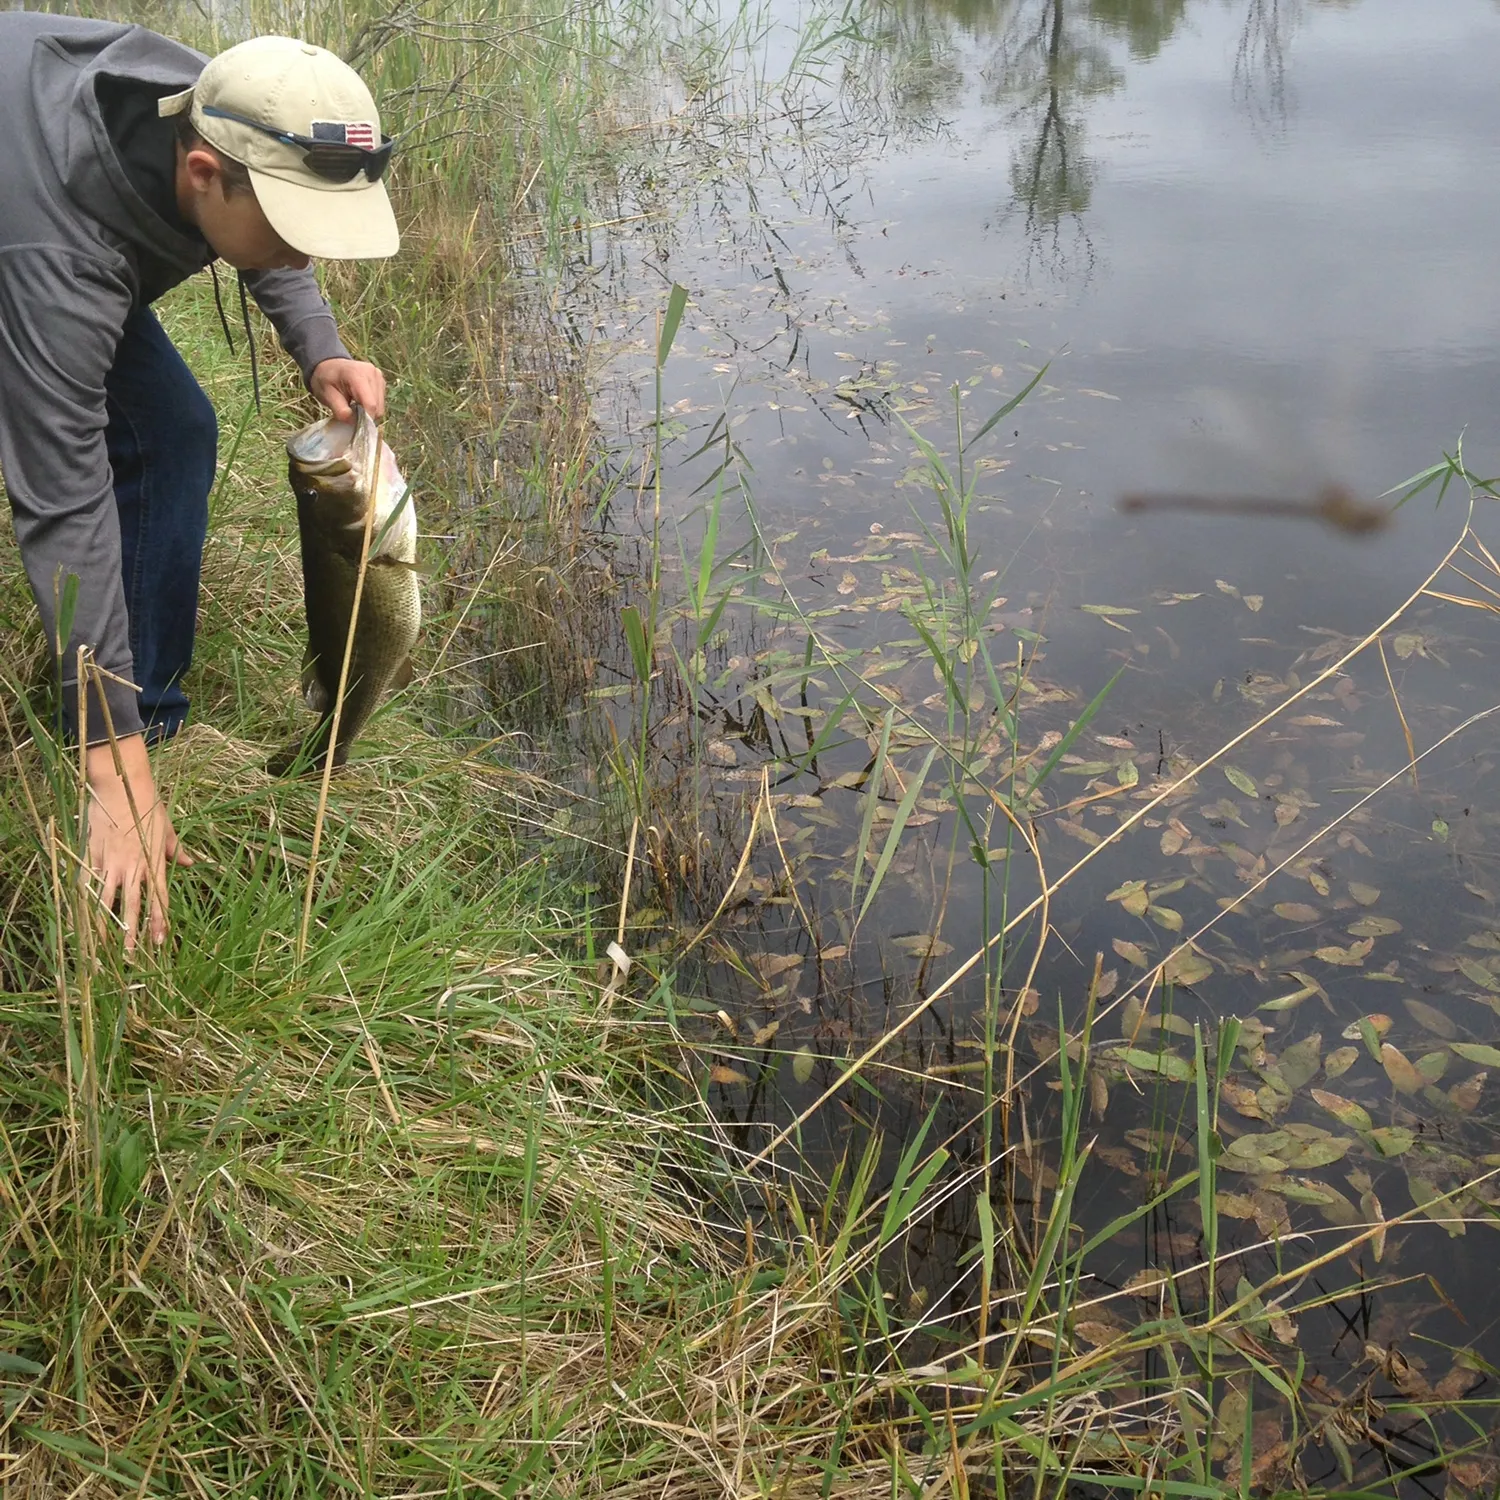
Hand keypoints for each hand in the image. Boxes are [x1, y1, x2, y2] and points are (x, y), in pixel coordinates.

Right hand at [85, 735, 192, 953]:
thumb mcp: (167, 827)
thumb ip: (175, 849)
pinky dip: (87, 902)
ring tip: (104, 946)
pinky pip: (89, 883)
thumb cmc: (147, 804)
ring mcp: (110, 861)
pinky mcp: (93, 854)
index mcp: (154, 861)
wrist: (120, 785)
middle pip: (133, 906)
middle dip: (132, 933)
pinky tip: (84, 917)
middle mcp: (133, 866)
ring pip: (108, 899)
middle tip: (132, 956)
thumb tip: (191, 862)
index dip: (159, 921)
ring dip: (107, 924)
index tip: (160, 941)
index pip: (158, 897)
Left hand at [310, 358, 386, 421]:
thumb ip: (340, 410)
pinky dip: (371, 406)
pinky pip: (381, 402)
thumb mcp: (326, 395)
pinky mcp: (381, 381)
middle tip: (352, 415)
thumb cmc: (325, 380)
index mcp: (357, 374)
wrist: (329, 366)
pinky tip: (360, 401)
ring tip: (355, 406)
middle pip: (378, 406)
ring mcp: (378, 376)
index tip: (356, 426)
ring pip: (381, 406)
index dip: (366, 419)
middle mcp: (372, 373)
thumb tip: (354, 423)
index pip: (370, 404)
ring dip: (369, 411)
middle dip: (366, 416)